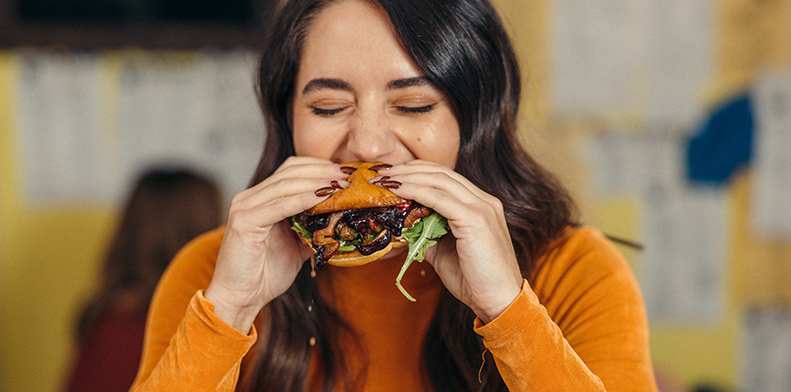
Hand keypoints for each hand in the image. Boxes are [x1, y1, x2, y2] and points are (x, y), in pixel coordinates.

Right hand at [204, 157, 346, 331]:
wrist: (239, 299)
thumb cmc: (265, 275)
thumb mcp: (296, 245)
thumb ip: (312, 226)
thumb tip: (341, 216)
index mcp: (259, 199)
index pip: (291, 170)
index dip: (319, 167)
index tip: (345, 172)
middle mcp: (248, 197)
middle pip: (289, 172)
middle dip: (321, 170)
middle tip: (347, 175)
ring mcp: (244, 207)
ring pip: (285, 185)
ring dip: (316, 183)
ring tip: (340, 185)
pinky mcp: (243, 222)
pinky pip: (278, 206)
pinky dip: (301, 200)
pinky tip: (320, 198)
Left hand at [383, 160, 523, 322]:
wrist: (499, 302)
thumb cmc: (475, 280)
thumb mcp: (444, 251)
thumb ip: (427, 234)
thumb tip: (403, 225)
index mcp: (480, 205)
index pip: (446, 177)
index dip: (417, 172)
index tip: (391, 176)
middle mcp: (484, 201)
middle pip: (441, 173)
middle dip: (408, 169)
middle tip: (381, 174)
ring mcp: (483, 208)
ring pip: (440, 180)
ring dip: (408, 177)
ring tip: (385, 180)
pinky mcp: (476, 219)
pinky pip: (440, 199)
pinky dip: (416, 191)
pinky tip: (398, 190)